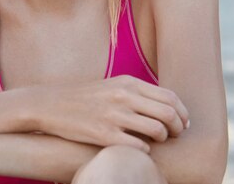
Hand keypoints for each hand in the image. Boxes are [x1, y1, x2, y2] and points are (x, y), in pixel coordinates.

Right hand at [35, 76, 189, 151]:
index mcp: (128, 82)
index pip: (170, 97)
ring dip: (162, 139)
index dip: (183, 113)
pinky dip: (144, 151)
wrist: (51, 104)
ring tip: (155, 141)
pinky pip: (138, 147)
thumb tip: (168, 107)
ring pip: (157, 131)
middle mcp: (123, 96)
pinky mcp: (103, 134)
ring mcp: (114, 116)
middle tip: (175, 135)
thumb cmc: (85, 97)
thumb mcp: (113, 86)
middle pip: (169, 113)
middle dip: (178, 128)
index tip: (183, 123)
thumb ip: (137, 92)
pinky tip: (137, 148)